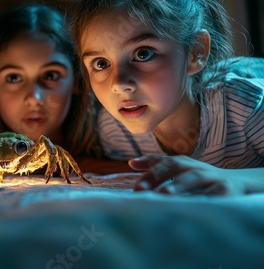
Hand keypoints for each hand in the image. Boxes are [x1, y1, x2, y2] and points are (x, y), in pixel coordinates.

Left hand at [128, 155, 244, 195]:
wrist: (238, 183)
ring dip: (178, 184)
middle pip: (175, 166)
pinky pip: (214, 193)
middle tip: (141, 189)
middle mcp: (195, 167)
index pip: (163, 162)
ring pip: (194, 178)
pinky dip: (203, 198)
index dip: (148, 168)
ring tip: (165, 194)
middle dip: (156, 176)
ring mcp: (211, 177)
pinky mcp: (226, 190)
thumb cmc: (200, 178)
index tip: (134, 177)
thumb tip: (131, 163)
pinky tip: (192, 206)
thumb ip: (156, 166)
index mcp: (183, 163)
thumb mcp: (179, 169)